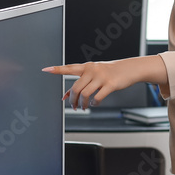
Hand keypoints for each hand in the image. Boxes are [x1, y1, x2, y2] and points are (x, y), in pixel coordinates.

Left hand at [42, 56, 165, 109]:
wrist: (129, 69)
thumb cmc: (108, 72)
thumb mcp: (93, 75)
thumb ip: (80, 83)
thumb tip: (65, 96)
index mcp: (86, 66)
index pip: (69, 68)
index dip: (57, 69)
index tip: (45, 69)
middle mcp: (92, 70)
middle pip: (76, 87)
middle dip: (73, 100)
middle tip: (73, 106)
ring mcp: (101, 77)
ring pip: (85, 94)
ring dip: (82, 104)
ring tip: (83, 107)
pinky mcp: (110, 84)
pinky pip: (97, 97)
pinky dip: (93, 103)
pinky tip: (93, 103)